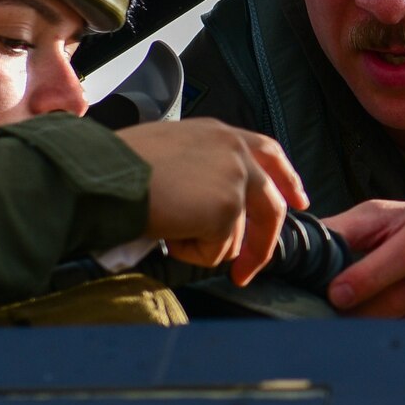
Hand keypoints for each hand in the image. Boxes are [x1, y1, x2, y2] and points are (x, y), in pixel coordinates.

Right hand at [117, 119, 306, 284]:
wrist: (105, 177)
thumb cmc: (118, 166)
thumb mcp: (169, 150)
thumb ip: (199, 166)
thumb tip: (206, 202)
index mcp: (218, 133)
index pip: (267, 152)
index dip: (286, 180)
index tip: (299, 200)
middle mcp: (234, 150)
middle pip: (271, 204)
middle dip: (264, 244)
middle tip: (249, 271)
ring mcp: (235, 179)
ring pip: (237, 237)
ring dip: (202, 246)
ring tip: (167, 226)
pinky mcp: (228, 210)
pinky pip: (217, 252)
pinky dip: (191, 253)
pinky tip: (167, 231)